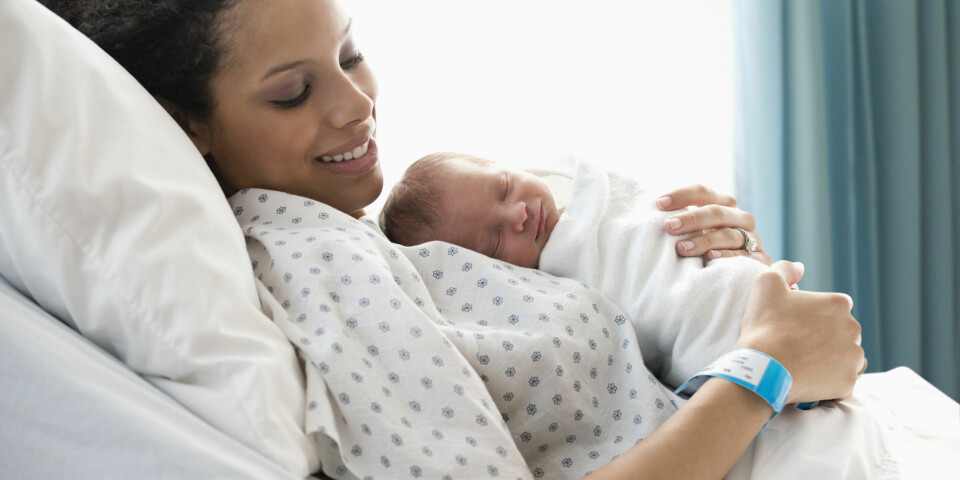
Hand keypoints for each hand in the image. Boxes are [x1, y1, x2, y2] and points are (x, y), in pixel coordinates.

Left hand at [657, 184, 771, 265]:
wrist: (740, 275)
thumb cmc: (705, 248)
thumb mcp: (695, 230)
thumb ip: (679, 221)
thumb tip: (647, 208)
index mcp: (723, 204)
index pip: (702, 192)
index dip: (681, 195)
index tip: (658, 204)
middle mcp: (740, 218)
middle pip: (716, 212)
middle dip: (690, 218)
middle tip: (668, 226)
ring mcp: (752, 238)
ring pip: (728, 234)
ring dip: (703, 240)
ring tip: (681, 248)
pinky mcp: (761, 260)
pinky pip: (745, 257)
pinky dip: (727, 256)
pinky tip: (709, 259)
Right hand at [734, 261, 863, 402]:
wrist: (762, 369)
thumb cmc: (764, 325)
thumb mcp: (766, 283)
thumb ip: (785, 268)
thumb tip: (800, 267)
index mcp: (839, 304)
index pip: (833, 307)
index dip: (812, 316)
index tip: (794, 325)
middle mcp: (853, 329)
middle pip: (842, 332)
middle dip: (825, 337)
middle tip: (796, 345)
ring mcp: (853, 358)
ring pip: (846, 357)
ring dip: (830, 359)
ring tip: (803, 363)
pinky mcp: (848, 384)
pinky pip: (842, 381)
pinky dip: (828, 381)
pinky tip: (808, 378)